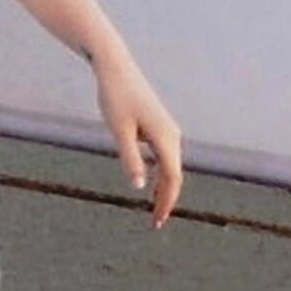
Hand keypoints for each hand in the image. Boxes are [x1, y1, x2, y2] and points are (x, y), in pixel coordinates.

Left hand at [91, 45, 182, 228]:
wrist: (115, 68)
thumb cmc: (115, 97)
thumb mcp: (119, 131)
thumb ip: (130, 159)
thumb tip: (139, 186)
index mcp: (165, 138)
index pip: (172, 179)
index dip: (166, 202)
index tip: (157, 222)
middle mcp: (172, 134)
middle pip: (175, 175)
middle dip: (166, 200)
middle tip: (155, 223)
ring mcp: (167, 129)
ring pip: (171, 166)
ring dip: (164, 188)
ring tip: (154, 209)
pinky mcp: (159, 125)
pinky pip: (164, 156)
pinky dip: (160, 173)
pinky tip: (149, 182)